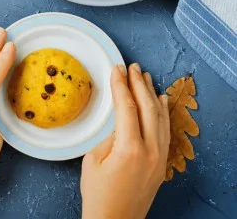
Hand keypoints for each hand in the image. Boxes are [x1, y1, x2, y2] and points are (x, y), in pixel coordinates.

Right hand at [81, 63, 169, 218]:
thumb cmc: (98, 194)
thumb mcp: (93, 160)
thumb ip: (108, 136)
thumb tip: (119, 120)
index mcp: (130, 148)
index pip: (127, 107)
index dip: (121, 85)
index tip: (116, 69)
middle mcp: (150, 151)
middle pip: (147, 107)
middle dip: (138, 84)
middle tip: (132, 66)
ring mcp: (159, 157)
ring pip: (160, 117)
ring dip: (152, 94)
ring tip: (145, 76)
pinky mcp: (161, 163)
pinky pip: (166, 131)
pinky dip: (163, 112)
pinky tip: (160, 100)